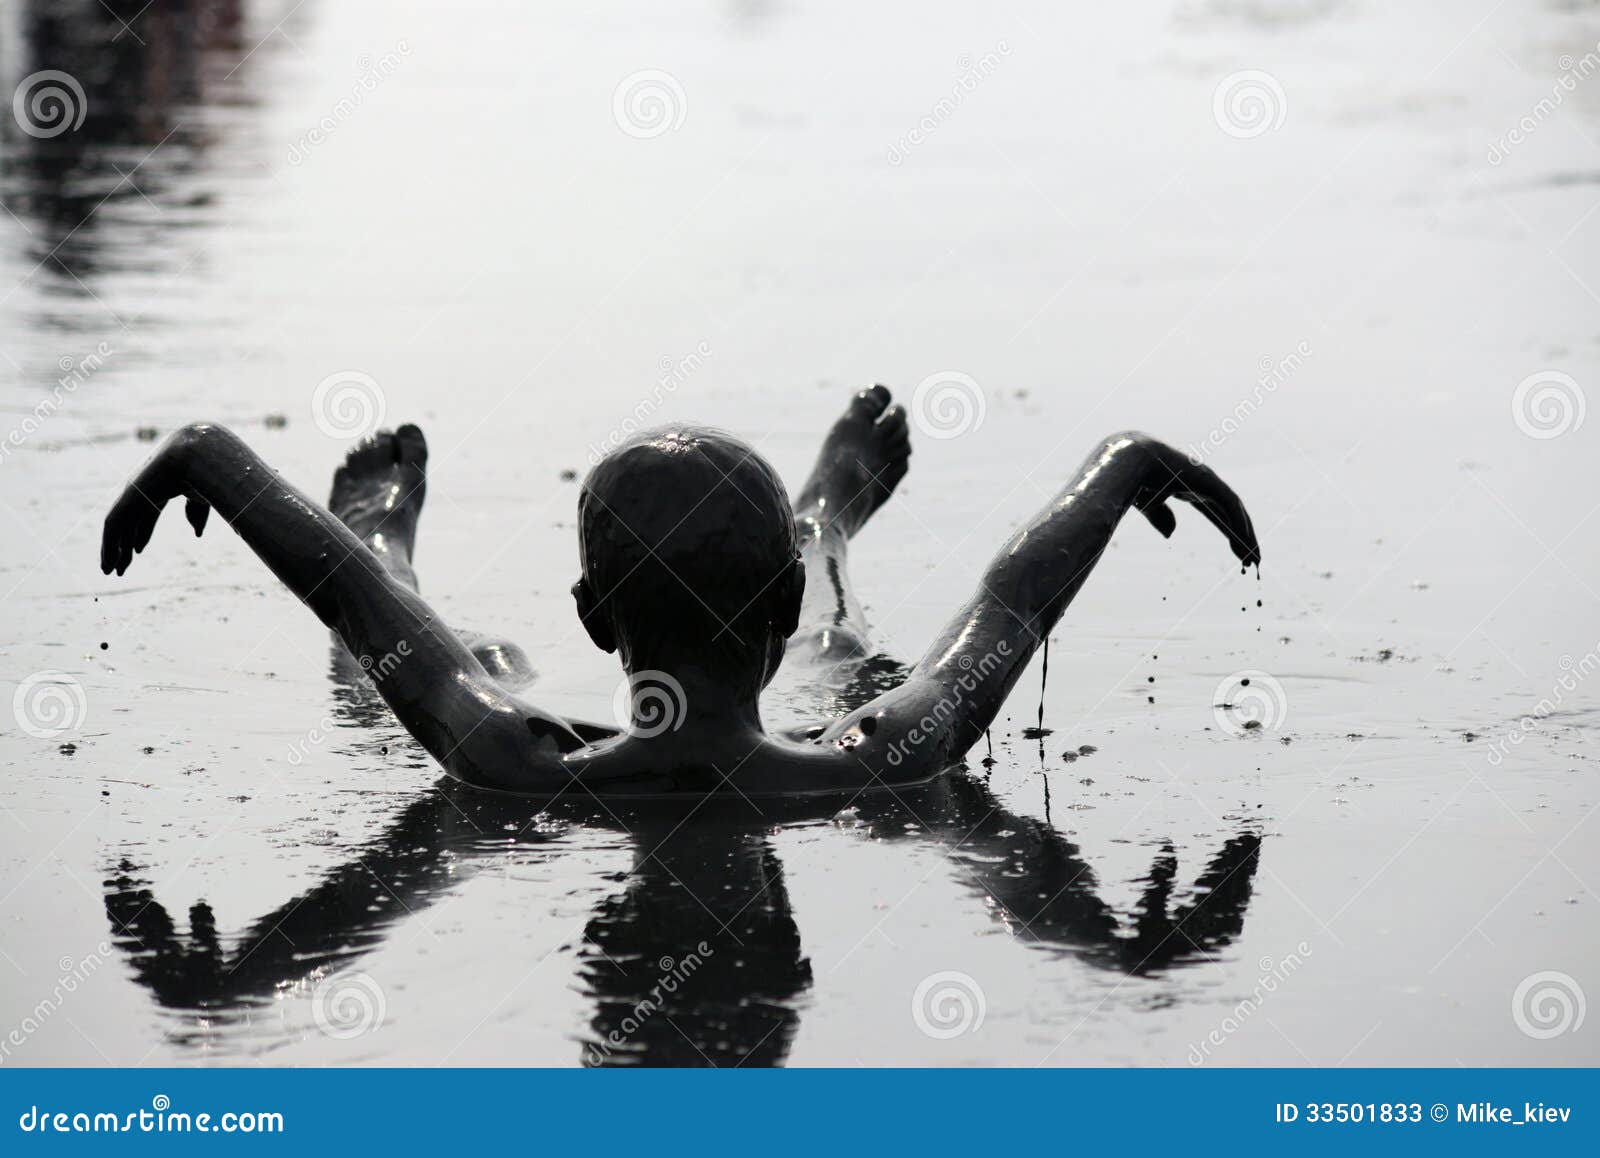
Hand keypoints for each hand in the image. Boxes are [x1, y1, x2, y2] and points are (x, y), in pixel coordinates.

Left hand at [100, 431, 211, 575]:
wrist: (197, 457)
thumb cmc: (205, 475)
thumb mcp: (203, 499)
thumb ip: (197, 515)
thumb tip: (196, 534)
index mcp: (160, 487)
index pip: (147, 513)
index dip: (142, 533)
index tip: (137, 551)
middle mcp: (142, 490)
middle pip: (129, 522)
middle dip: (123, 545)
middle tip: (119, 567)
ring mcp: (132, 493)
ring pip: (117, 527)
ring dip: (113, 550)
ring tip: (110, 571)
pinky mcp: (126, 498)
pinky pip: (113, 526)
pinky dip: (109, 545)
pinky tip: (109, 562)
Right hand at [1132, 439, 1260, 566]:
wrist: (1128, 462)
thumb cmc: (1132, 481)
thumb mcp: (1146, 505)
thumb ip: (1160, 517)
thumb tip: (1172, 534)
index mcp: (1188, 485)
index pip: (1216, 510)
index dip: (1228, 529)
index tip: (1237, 549)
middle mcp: (1202, 481)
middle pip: (1230, 512)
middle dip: (1242, 535)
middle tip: (1252, 559)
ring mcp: (1207, 479)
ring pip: (1235, 510)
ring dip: (1246, 535)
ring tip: (1254, 559)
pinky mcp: (1208, 481)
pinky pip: (1229, 505)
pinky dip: (1238, 525)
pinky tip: (1244, 543)